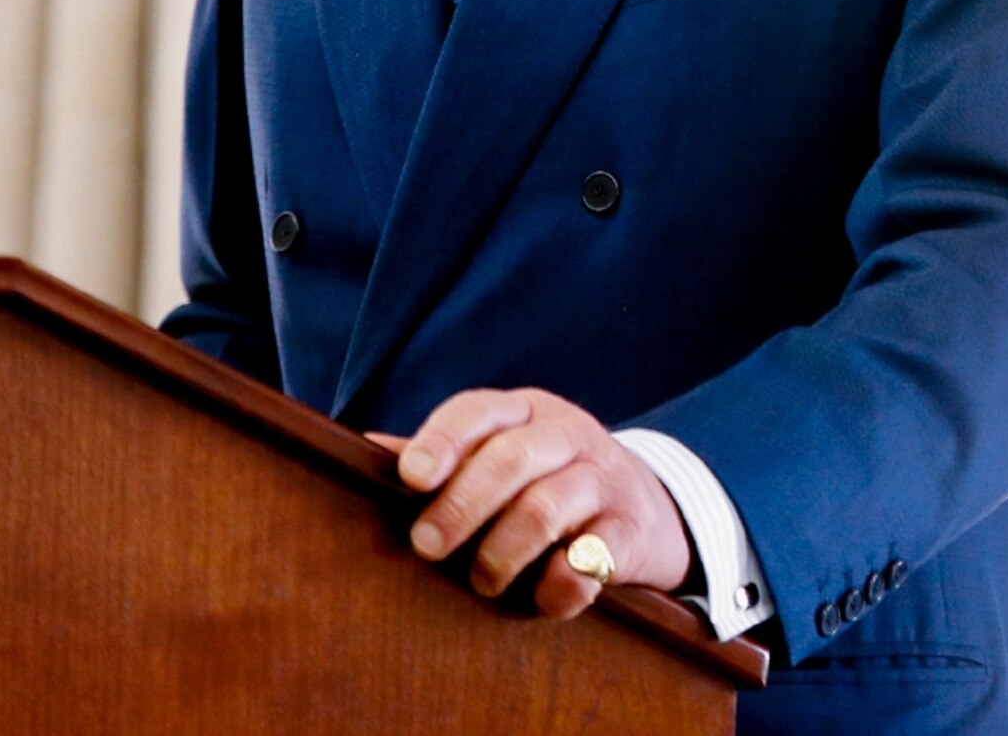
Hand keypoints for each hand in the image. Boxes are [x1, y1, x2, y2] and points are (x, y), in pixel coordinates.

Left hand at [370, 387, 692, 618]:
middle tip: (427, 547)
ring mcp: (604, 480)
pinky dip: (561, 582)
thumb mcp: (501, 456)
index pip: (478, 411)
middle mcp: (568, 435)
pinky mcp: (630, 530)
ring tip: (484, 583)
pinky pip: (593, 556)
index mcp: (525, 413)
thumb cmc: (546, 484)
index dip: (443, 441)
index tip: (412, 477)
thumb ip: (442, 457)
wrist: (647, 512)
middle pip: (511, 458)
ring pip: (547, 506)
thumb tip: (361, 448)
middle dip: (462, 505)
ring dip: (503, 552)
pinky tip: (542, 596)